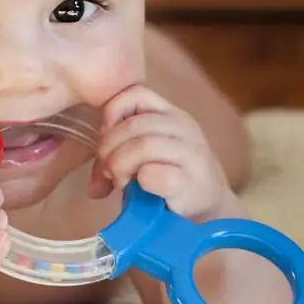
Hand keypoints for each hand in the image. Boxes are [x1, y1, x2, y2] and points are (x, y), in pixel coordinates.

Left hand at [89, 84, 227, 218]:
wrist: (209, 210)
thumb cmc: (169, 179)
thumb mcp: (144, 157)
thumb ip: (117, 155)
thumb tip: (94, 186)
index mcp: (170, 114)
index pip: (136, 93)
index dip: (112, 112)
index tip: (104, 137)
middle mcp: (184, 127)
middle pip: (133, 125)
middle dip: (109, 149)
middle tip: (107, 170)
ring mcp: (191, 153)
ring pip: (142, 146)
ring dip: (121, 165)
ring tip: (120, 181)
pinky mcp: (191, 182)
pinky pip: (154, 174)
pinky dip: (139, 182)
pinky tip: (140, 191)